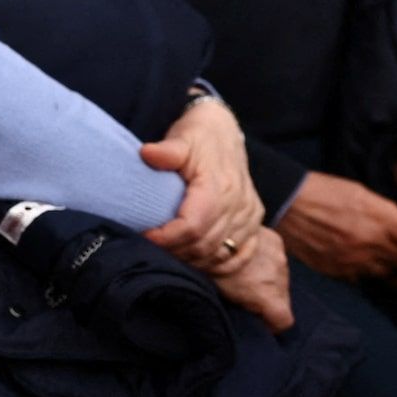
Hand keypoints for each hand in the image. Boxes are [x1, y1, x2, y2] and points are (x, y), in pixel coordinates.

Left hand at [141, 98, 264, 271]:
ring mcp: (249, 216)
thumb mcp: (181, 138)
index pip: (193, 226)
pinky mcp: (252, 223)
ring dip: (192, 260)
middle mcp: (239, 206)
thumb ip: (167, 150)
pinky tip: (195, 260)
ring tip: (166, 253)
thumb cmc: (198, 135)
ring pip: (220, 254)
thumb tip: (146, 153)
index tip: (144, 235)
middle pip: (205, 245)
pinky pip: (239, 255)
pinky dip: (216, 263)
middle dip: (175, 251)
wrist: (223, 133)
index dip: (167, 238)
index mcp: (220, 187)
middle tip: (148, 247)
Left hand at [211, 228, 294, 332]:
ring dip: (266, 277)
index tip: (258, 320)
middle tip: (245, 293)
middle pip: (282, 297)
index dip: (271, 324)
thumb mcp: (224, 298)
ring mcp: (280, 256)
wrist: (208, 235)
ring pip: (279, 276)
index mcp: (268, 294)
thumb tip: (244, 318)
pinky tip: (247, 256)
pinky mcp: (276, 240)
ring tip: (244, 272)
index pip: (283, 320)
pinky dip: (265, 259)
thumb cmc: (210, 271)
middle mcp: (280, 276)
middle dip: (266, 298)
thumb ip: (241, 309)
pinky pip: (275, 256)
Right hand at [280, 170, 396, 281]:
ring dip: (386, 267)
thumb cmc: (324, 192)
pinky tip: (351, 257)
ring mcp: (354, 261)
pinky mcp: (337, 271)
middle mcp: (372, 244)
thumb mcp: (362, 193)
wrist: (284, 202)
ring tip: (372, 254)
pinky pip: (361, 279)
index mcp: (383, 220)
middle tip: (395, 248)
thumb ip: (388, 214)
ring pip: (387, 275)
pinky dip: (362, 272)